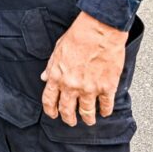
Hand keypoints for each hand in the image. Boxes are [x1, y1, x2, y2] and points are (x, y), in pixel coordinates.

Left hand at [40, 12, 128, 126]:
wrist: (100, 30)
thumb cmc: (78, 35)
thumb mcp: (58, 49)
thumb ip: (51, 66)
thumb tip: (45, 77)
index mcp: (57, 76)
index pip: (49, 100)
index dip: (51, 110)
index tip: (53, 115)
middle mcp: (72, 86)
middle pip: (67, 111)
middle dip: (68, 119)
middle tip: (71, 122)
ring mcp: (90, 89)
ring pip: (87, 112)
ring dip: (87, 119)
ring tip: (89, 120)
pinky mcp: (107, 87)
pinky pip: (106, 105)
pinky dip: (105, 111)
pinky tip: (104, 112)